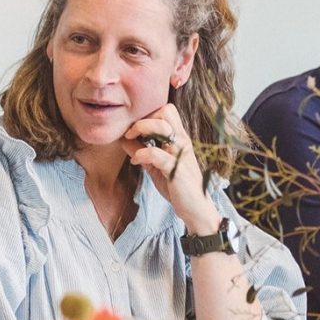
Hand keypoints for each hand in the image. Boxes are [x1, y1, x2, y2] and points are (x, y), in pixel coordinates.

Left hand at [123, 104, 220, 233]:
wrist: (196, 209)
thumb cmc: (177, 186)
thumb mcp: (156, 166)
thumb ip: (142, 151)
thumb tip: (123, 140)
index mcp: (179, 138)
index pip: (167, 111)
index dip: (148, 113)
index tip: (134, 128)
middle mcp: (182, 142)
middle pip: (166, 111)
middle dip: (144, 117)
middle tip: (131, 132)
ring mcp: (180, 154)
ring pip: (162, 127)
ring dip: (141, 129)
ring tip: (130, 139)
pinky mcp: (176, 169)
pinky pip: (155, 154)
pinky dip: (140, 154)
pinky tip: (135, 162)